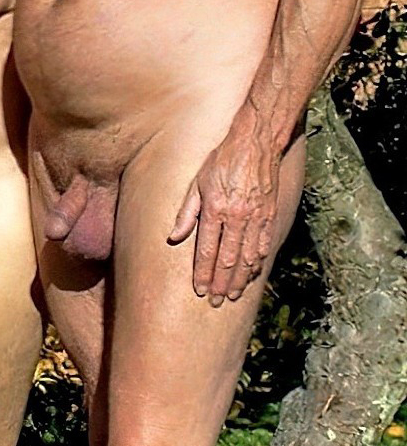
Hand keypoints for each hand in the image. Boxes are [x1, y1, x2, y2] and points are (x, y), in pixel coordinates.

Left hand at [168, 114, 279, 304]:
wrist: (257, 143)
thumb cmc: (222, 160)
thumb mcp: (197, 181)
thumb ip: (186, 212)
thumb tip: (174, 238)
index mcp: (215, 208)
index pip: (207, 250)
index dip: (203, 273)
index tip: (199, 290)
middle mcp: (237, 216)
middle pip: (228, 259)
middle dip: (220, 283)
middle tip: (215, 302)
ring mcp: (256, 217)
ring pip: (247, 257)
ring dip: (240, 279)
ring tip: (232, 296)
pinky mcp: (270, 215)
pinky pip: (263, 246)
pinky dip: (257, 264)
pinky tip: (251, 275)